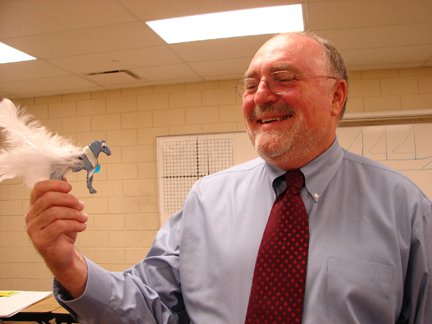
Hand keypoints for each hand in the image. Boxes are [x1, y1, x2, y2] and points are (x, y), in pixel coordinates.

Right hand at [26, 180, 87, 296]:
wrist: (64, 254)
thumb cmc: (64, 231)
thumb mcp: (65, 211)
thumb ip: (63, 195)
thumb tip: (64, 177)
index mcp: (35, 206)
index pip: (39, 188)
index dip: (55, 185)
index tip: (70, 187)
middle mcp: (31, 216)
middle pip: (48, 199)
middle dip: (69, 200)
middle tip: (81, 205)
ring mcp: (34, 229)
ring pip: (55, 213)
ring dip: (74, 214)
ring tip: (84, 218)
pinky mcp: (41, 240)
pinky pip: (59, 226)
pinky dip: (75, 224)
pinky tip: (82, 226)